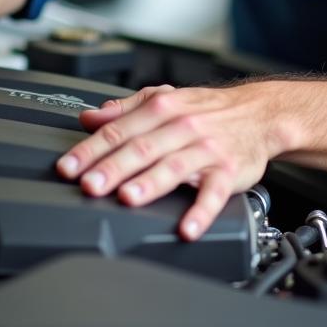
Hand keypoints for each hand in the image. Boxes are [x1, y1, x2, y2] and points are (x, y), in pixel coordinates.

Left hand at [55, 82, 285, 239]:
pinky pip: (213, 193)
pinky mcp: (227, 172)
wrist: (258, 113)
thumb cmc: (206, 110)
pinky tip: (186, 228)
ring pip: (173, 166)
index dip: (91, 149)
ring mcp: (205, 149)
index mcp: (161, 108)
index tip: (68, 167)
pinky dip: (201, 211)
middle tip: (89, 185)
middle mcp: (181, 127)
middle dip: (112, 167)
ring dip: (149, 183)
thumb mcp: (164, 98)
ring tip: (127, 198)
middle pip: (141, 147)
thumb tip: (90, 117)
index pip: (119, 129)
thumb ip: (125, 109)